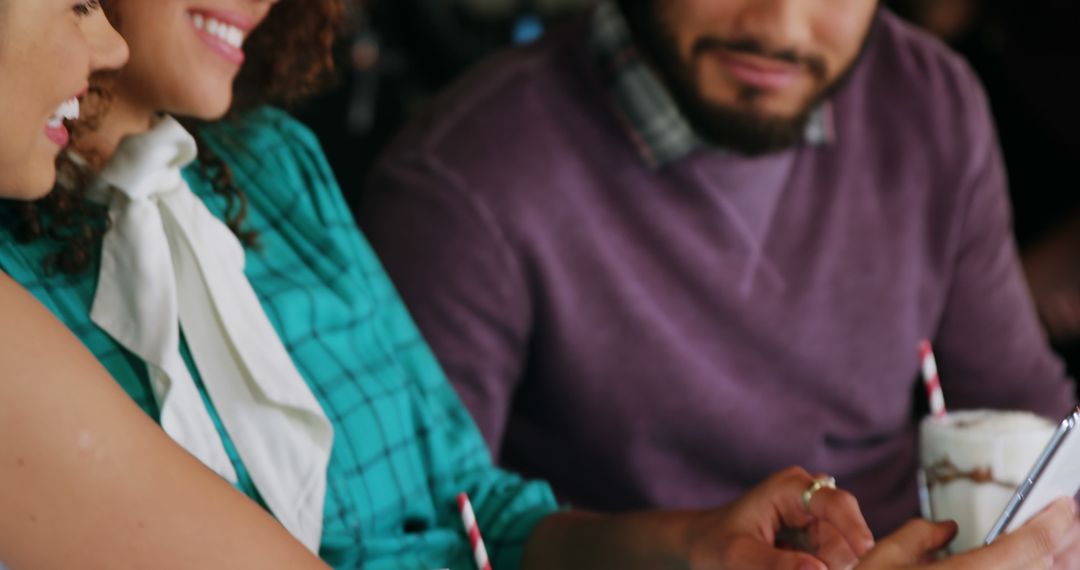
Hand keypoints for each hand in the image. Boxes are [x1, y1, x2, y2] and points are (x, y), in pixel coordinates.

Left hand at [685, 466, 875, 569]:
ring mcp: (818, 521)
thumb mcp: (737, 557)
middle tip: (788, 566)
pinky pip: (834, 564)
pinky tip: (790, 566)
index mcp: (790, 488)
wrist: (701, 548)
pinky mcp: (819, 542)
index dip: (854, 527)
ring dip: (824, 569)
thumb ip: (777, 565)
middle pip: (844, 539)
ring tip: (777, 565)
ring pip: (843, 557)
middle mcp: (811, 499)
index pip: (835, 503)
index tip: (865, 551)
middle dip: (829, 565)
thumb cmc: (713, 546)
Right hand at [857, 498, 1076, 568]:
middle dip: (1059, 541)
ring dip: (1046, 564)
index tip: (1063, 504)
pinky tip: (1024, 566)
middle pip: (1044, 566)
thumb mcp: (884, 558)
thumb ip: (920, 534)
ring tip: (1045, 548)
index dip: (1054, 521)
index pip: (1029, 545)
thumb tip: (946, 529)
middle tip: (1062, 522)